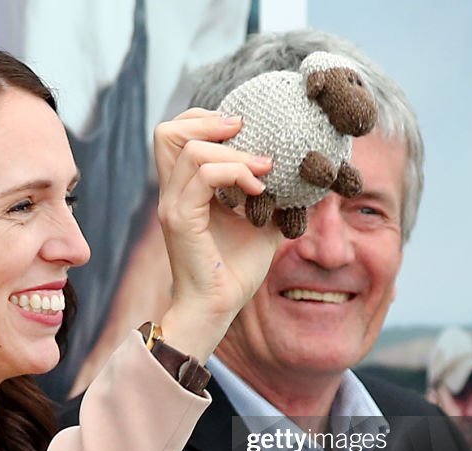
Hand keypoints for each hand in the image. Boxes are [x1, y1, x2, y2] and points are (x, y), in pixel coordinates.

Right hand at [153, 109, 282, 358]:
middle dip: (210, 122)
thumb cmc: (234, 272)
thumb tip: (304, 178)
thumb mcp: (261, 224)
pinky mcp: (181, 219)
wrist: (217, 308)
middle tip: (246, 135)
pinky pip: (204, 175)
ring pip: (191, 149)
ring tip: (263, 169)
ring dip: (234, 152)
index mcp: (184, 190)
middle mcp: (172, 193)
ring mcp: (173, 205)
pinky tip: (258, 188)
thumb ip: (271, 198)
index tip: (242, 131)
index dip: (204, 120)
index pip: (174, 134)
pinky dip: (235, 172)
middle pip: (168, 131)